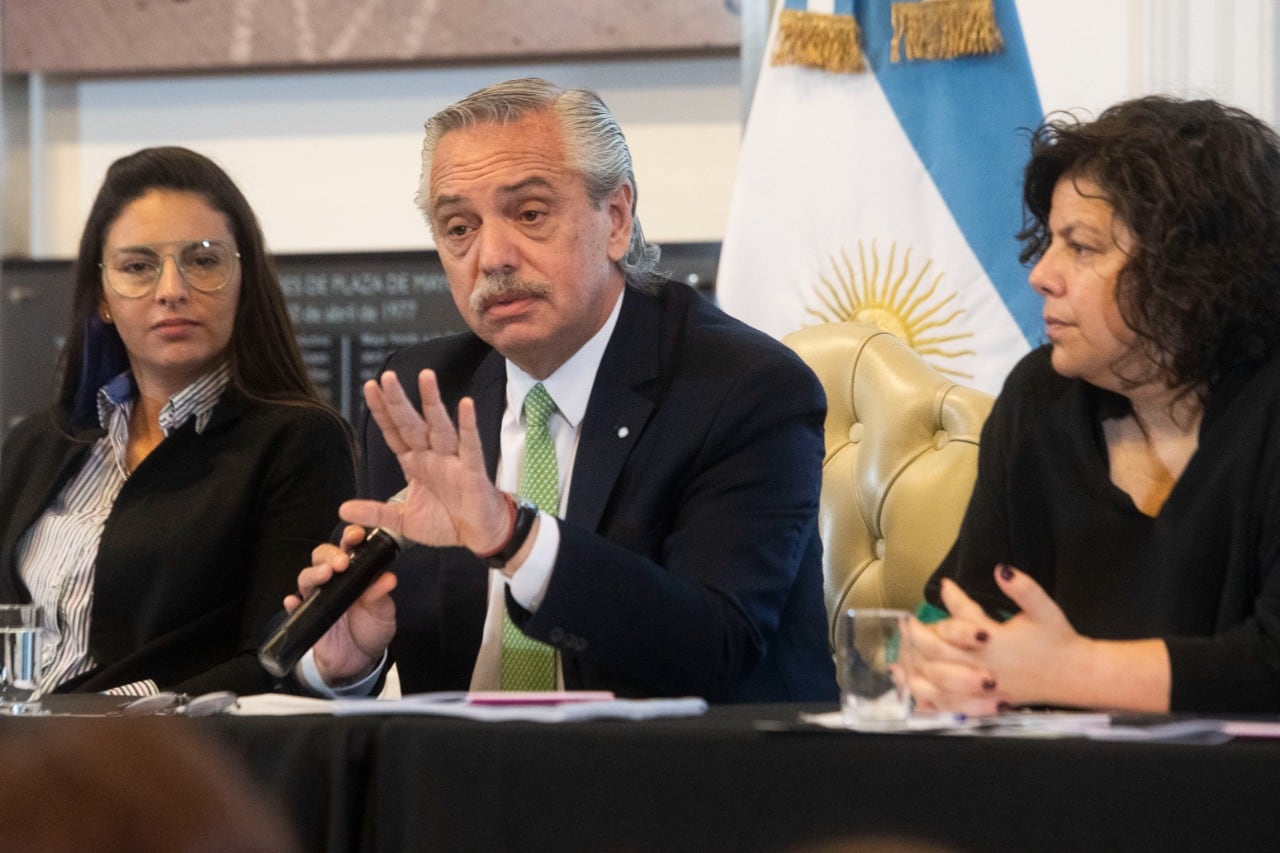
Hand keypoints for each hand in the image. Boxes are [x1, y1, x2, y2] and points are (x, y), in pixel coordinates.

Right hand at [283, 525, 397, 685]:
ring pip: (306, 577)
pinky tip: (293, 602)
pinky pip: (294, 607)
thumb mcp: (383, 612)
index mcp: (355, 572)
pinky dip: (292, 603)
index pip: (348, 548)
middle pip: (322, 557)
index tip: (356, 535)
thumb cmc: (372, 628)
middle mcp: (334, 581)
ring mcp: (318, 597)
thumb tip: (388, 578)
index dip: (349, 537)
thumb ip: (382, 596)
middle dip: (330, 555)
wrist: (360, 660)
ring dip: (314, 573)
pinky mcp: (307, 617)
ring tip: (325, 575)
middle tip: (341, 562)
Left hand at [337, 370, 510, 556]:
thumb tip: (343, 510)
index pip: (394, 432)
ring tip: (425, 377)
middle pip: (412, 424)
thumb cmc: (445, 522)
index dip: (382, 410)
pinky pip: (470, 445)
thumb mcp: (403, 521)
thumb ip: (375, 512)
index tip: (370, 387)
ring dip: (432, 402)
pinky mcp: (472, 470)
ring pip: (439, 426)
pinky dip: (468, 425)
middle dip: (399, 401)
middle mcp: (432, 456)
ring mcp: (452, 460)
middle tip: (387, 377)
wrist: (478, 535)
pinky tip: (465, 405)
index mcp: (415, 463)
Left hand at [903, 565, 1091, 713]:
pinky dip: (929, 698)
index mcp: (996, 640)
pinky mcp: (983, 703)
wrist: (1076, 676)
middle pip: (939, 653)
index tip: (943, 586)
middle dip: (919, 636)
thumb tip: (1000, 569)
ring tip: (904, 654)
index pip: (962, 619)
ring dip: (918, 667)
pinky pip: (949, 705)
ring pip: (939, 682)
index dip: (951, 600)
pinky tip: (914, 688)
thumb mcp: (1043, 609)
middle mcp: (984, 665)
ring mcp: (981, 688)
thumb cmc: (1058, 640)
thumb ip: (1023, 588)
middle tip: (907, 622)